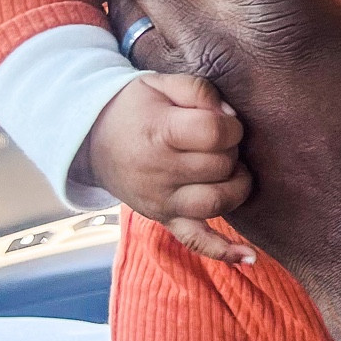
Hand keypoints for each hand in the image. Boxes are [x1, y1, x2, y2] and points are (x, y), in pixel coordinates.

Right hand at [83, 73, 252, 262]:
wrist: (92, 140)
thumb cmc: (135, 108)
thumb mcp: (161, 83)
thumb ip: (200, 92)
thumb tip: (231, 117)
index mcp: (160, 133)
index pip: (216, 133)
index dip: (231, 126)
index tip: (224, 121)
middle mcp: (159, 172)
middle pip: (221, 167)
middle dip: (233, 151)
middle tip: (220, 142)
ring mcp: (162, 201)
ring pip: (217, 203)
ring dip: (237, 186)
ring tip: (233, 171)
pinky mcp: (165, 219)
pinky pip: (196, 241)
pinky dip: (223, 251)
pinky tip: (248, 257)